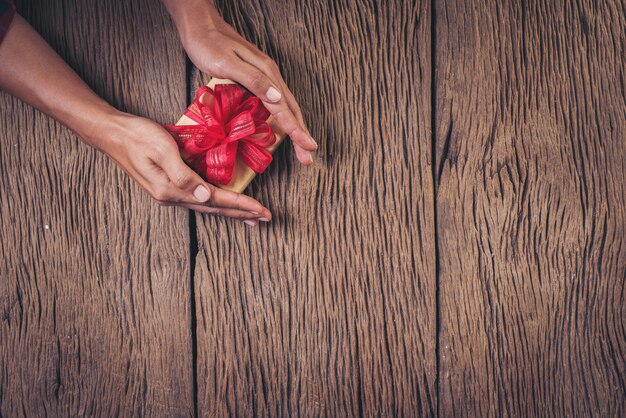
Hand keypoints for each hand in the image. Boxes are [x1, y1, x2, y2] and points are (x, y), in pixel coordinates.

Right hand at [97, 113, 271, 225]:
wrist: (113, 133)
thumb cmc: (137, 135)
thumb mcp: (162, 149)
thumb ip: (183, 174)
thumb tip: (205, 197)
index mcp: (172, 190)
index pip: (215, 200)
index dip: (240, 205)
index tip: (261, 210)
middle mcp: (172, 196)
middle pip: (214, 209)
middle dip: (241, 214)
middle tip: (265, 218)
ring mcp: (169, 193)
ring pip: (208, 206)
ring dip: (231, 211)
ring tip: (250, 216)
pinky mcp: (169, 185)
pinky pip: (199, 198)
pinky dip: (217, 201)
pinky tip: (224, 201)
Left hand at [164, 0, 318, 164]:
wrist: (199, 25)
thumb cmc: (209, 44)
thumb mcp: (228, 63)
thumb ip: (253, 80)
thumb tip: (277, 99)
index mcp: (266, 73)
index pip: (285, 108)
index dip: (296, 130)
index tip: (307, 148)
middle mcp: (270, 75)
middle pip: (291, 109)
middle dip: (300, 134)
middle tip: (308, 158)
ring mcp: (264, 76)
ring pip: (285, 106)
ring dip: (294, 128)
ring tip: (301, 147)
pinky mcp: (256, 78)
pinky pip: (274, 102)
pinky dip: (282, 118)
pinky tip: (282, 127)